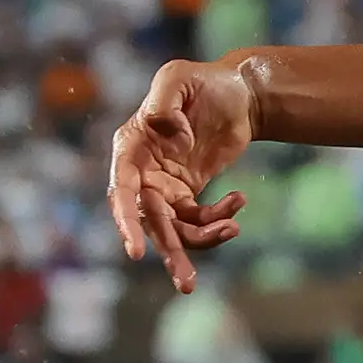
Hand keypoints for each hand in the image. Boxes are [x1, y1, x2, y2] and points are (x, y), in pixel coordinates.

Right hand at [107, 58, 259, 293]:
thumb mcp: (179, 77)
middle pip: (150, 222)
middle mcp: (142, 172)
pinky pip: (200, 221)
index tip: (135, 251)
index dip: (127, 221)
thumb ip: (163, 99)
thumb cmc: (204, 81)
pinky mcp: (189, 194)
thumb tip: (160, 126)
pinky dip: (221, 220)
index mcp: (131, 148)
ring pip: (176, 229)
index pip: (123, 191)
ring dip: (204, 240)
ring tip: (233, 230)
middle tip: (187, 285)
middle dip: (169, 253)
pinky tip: (239, 200)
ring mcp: (165, 187)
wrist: (239, 94)